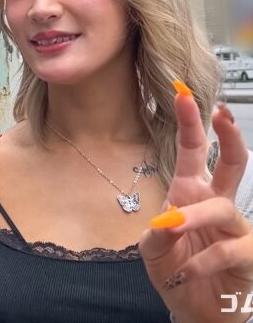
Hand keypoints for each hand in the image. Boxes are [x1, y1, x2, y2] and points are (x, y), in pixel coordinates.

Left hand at [139, 92, 252, 322]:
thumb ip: (157, 232)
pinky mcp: (248, 255)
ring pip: (223, 208)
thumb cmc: (174, 268)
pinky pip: (231, 249)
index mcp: (191, 192)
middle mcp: (215, 202)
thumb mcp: (152, 248)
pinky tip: (187, 270)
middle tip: (222, 113)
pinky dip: (204, 259)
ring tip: (171, 231)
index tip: (183, 93)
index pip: (194, 151)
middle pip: (232, 162)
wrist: (193, 306)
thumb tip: (167, 220)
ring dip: (194, 218)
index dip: (190, 123)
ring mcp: (234, 227)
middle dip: (229, 135)